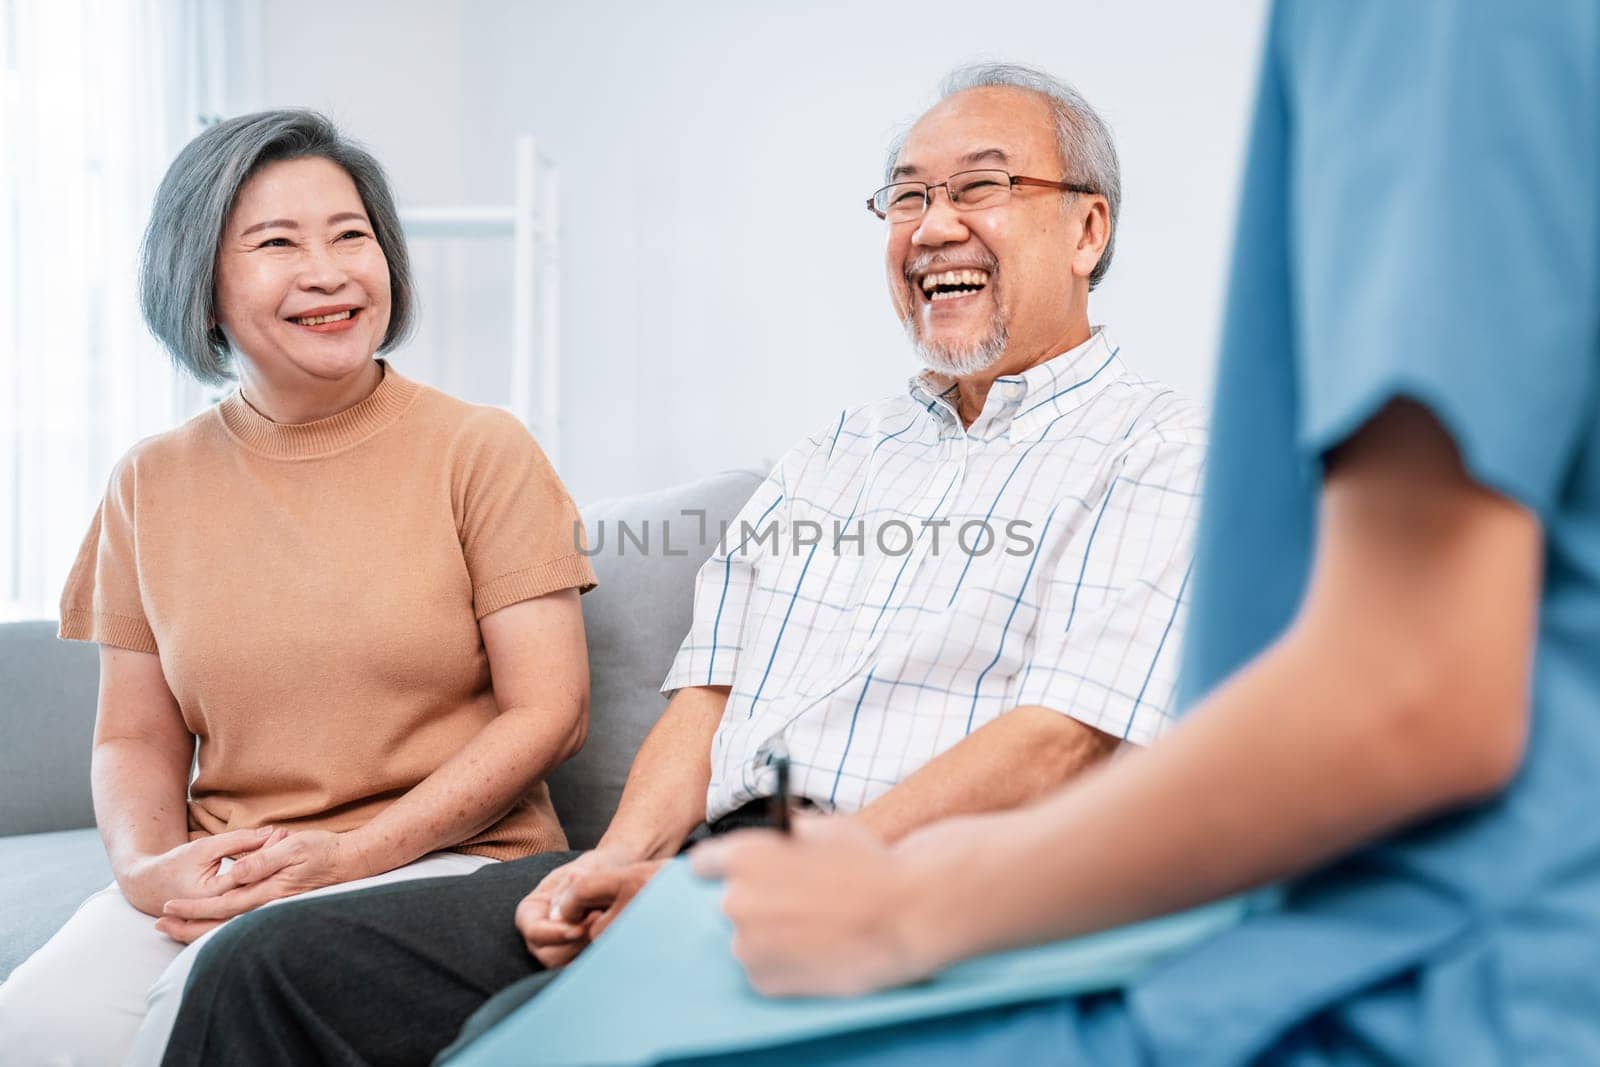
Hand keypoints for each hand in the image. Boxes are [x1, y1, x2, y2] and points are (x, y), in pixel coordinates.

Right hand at [121, 826, 283, 916]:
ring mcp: (227, 917)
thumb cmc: (177, 864)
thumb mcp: (206, 847)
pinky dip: (267, 885)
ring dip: (274, 873)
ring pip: (259, 897)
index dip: (268, 852)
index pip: (251, 872)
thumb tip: (271, 831)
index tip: (282, 834)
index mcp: (213, 893)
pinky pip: (253, 903)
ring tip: (284, 848)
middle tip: (287, 840)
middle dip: (276, 863)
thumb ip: (238, 841)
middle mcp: (222, 910)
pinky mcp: (230, 918)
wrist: (151, 887)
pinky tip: (278, 867)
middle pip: (259, 887)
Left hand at [155, 829, 358, 942]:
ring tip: (174, 928)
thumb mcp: (294, 847)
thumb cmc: (323, 850)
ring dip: (199, 929)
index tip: (169, 907)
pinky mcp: (276, 907)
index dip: (194, 907)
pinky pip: (240, 924)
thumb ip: (264, 860)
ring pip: (228, 927)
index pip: (222, 904)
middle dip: (188, 926)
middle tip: (159, 925)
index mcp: (268, 891)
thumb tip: (236, 873)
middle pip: (220, 924)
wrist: (350, 862)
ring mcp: (272, 909)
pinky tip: (208, 927)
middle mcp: (268, 906)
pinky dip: (219, 928)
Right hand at [514, 850, 663, 967]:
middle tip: (600, 924)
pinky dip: (597, 956)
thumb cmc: (594, 869)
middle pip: (548, 954)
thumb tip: (559, 919)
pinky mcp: (576, 956)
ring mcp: (557, 948)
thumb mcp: (581, 870)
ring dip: (588, 950)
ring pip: (565, 965)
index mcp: (531, 911)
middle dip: (575, 944)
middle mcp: (540, 934)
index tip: (579, 929)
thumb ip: (569, 890)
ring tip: (608, 926)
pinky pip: (582, 967)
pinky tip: (613, 937)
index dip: (554, 933)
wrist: (615, 874)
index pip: (533, 931)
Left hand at [691, 815, 934, 996]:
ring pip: (749, 938)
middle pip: (731, 903)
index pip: (703, 864)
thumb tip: (771, 839)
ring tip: (816, 929)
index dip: (722, 868)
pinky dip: (785, 964)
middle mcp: (736, 901)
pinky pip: (765, 969)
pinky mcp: (764, 981)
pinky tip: (817, 951)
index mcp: (744, 856)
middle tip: (796, 904)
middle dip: (758, 902)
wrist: (905, 913)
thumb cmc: (870, 865)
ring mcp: (748, 946)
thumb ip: (783, 835)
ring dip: (772, 935)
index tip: (735, 875)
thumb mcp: (822, 828)